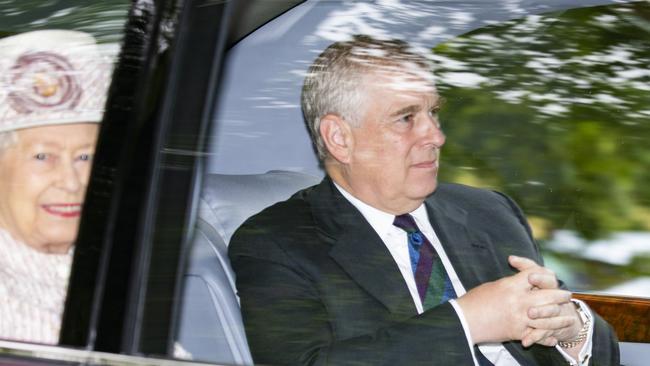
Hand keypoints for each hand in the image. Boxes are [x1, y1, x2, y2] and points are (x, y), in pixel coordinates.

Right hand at [456, 256, 572, 343]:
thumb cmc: (475, 300)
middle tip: (566, 295)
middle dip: (560, 295)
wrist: (465, 321)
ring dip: (560, 318)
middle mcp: (519, 301)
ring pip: (548, 318)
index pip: (536, 275)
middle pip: (549, 295)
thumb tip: (522, 282)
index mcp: (511, 286)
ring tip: (568, 317)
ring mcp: (520, 318)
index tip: (552, 277)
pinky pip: (538, 335)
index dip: (545, 274)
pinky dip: (547, 337)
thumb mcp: (494, 286)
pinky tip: (553, 337)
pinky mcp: (518, 333)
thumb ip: (511, 284)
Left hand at [509, 256, 582, 346]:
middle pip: (553, 294)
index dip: (540, 277)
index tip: (530, 278)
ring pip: (552, 313)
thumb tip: (510, 257)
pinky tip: (526, 342)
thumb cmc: (542, 291)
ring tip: (529, 315)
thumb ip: (525, 266)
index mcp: (550, 283)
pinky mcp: (554, 328)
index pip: (548, 276)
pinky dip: (536, 338)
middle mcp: (556, 297)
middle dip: (542, 297)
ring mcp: (557, 312)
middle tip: (530, 298)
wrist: (562, 315)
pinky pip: (546, 333)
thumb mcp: (535, 277)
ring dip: (541, 315)